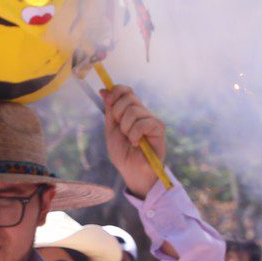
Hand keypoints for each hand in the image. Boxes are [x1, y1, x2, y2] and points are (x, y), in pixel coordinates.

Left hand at [102, 84, 166, 198]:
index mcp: (129, 110)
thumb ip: (109, 111)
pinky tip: (137, 143)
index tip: (109, 102)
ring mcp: (150, 118)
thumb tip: (103, 90)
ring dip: (126, 128)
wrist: (132, 171)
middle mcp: (142, 112)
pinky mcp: (158, 127)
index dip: (116, 91)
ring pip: (134, 111)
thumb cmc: (122, 153)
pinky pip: (142, 123)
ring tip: (130, 140)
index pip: (125, 90)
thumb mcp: (111, 129)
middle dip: (118, 113)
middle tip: (121, 129)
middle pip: (129, 96)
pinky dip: (134, 135)